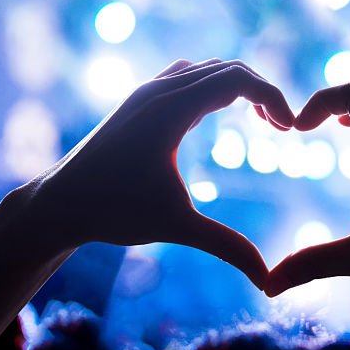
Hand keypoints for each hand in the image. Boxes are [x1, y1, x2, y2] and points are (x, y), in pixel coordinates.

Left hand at [16, 58, 294, 288]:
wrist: (58, 204)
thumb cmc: (113, 212)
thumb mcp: (177, 228)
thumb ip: (227, 247)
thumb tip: (267, 280)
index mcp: (170, 110)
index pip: (237, 80)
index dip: (273, 97)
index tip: (291, 129)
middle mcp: (159, 91)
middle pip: (229, 69)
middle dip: (264, 93)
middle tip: (284, 128)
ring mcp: (148, 92)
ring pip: (209, 69)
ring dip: (242, 87)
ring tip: (264, 122)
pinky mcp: (141, 100)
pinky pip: (190, 75)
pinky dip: (217, 86)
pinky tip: (223, 115)